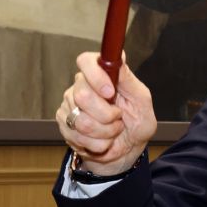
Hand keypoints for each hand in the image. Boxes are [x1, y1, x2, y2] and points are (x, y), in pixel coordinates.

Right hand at [56, 52, 156, 175]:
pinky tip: (103, 140)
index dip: (96, 77)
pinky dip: (98, 144)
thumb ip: (128, 80)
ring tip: (113, 130)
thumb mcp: (142, 100)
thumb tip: (118, 58)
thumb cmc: (137, 121)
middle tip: (118, 117)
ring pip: (81, 121)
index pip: (86, 61)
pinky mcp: (64, 124)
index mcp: (101, 74)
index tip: (110, 93)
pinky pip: (78, 136)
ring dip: (105, 132)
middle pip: (83, 96)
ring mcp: (69, 105)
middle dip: (106, 114)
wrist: (128, 148)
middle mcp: (82, 86)